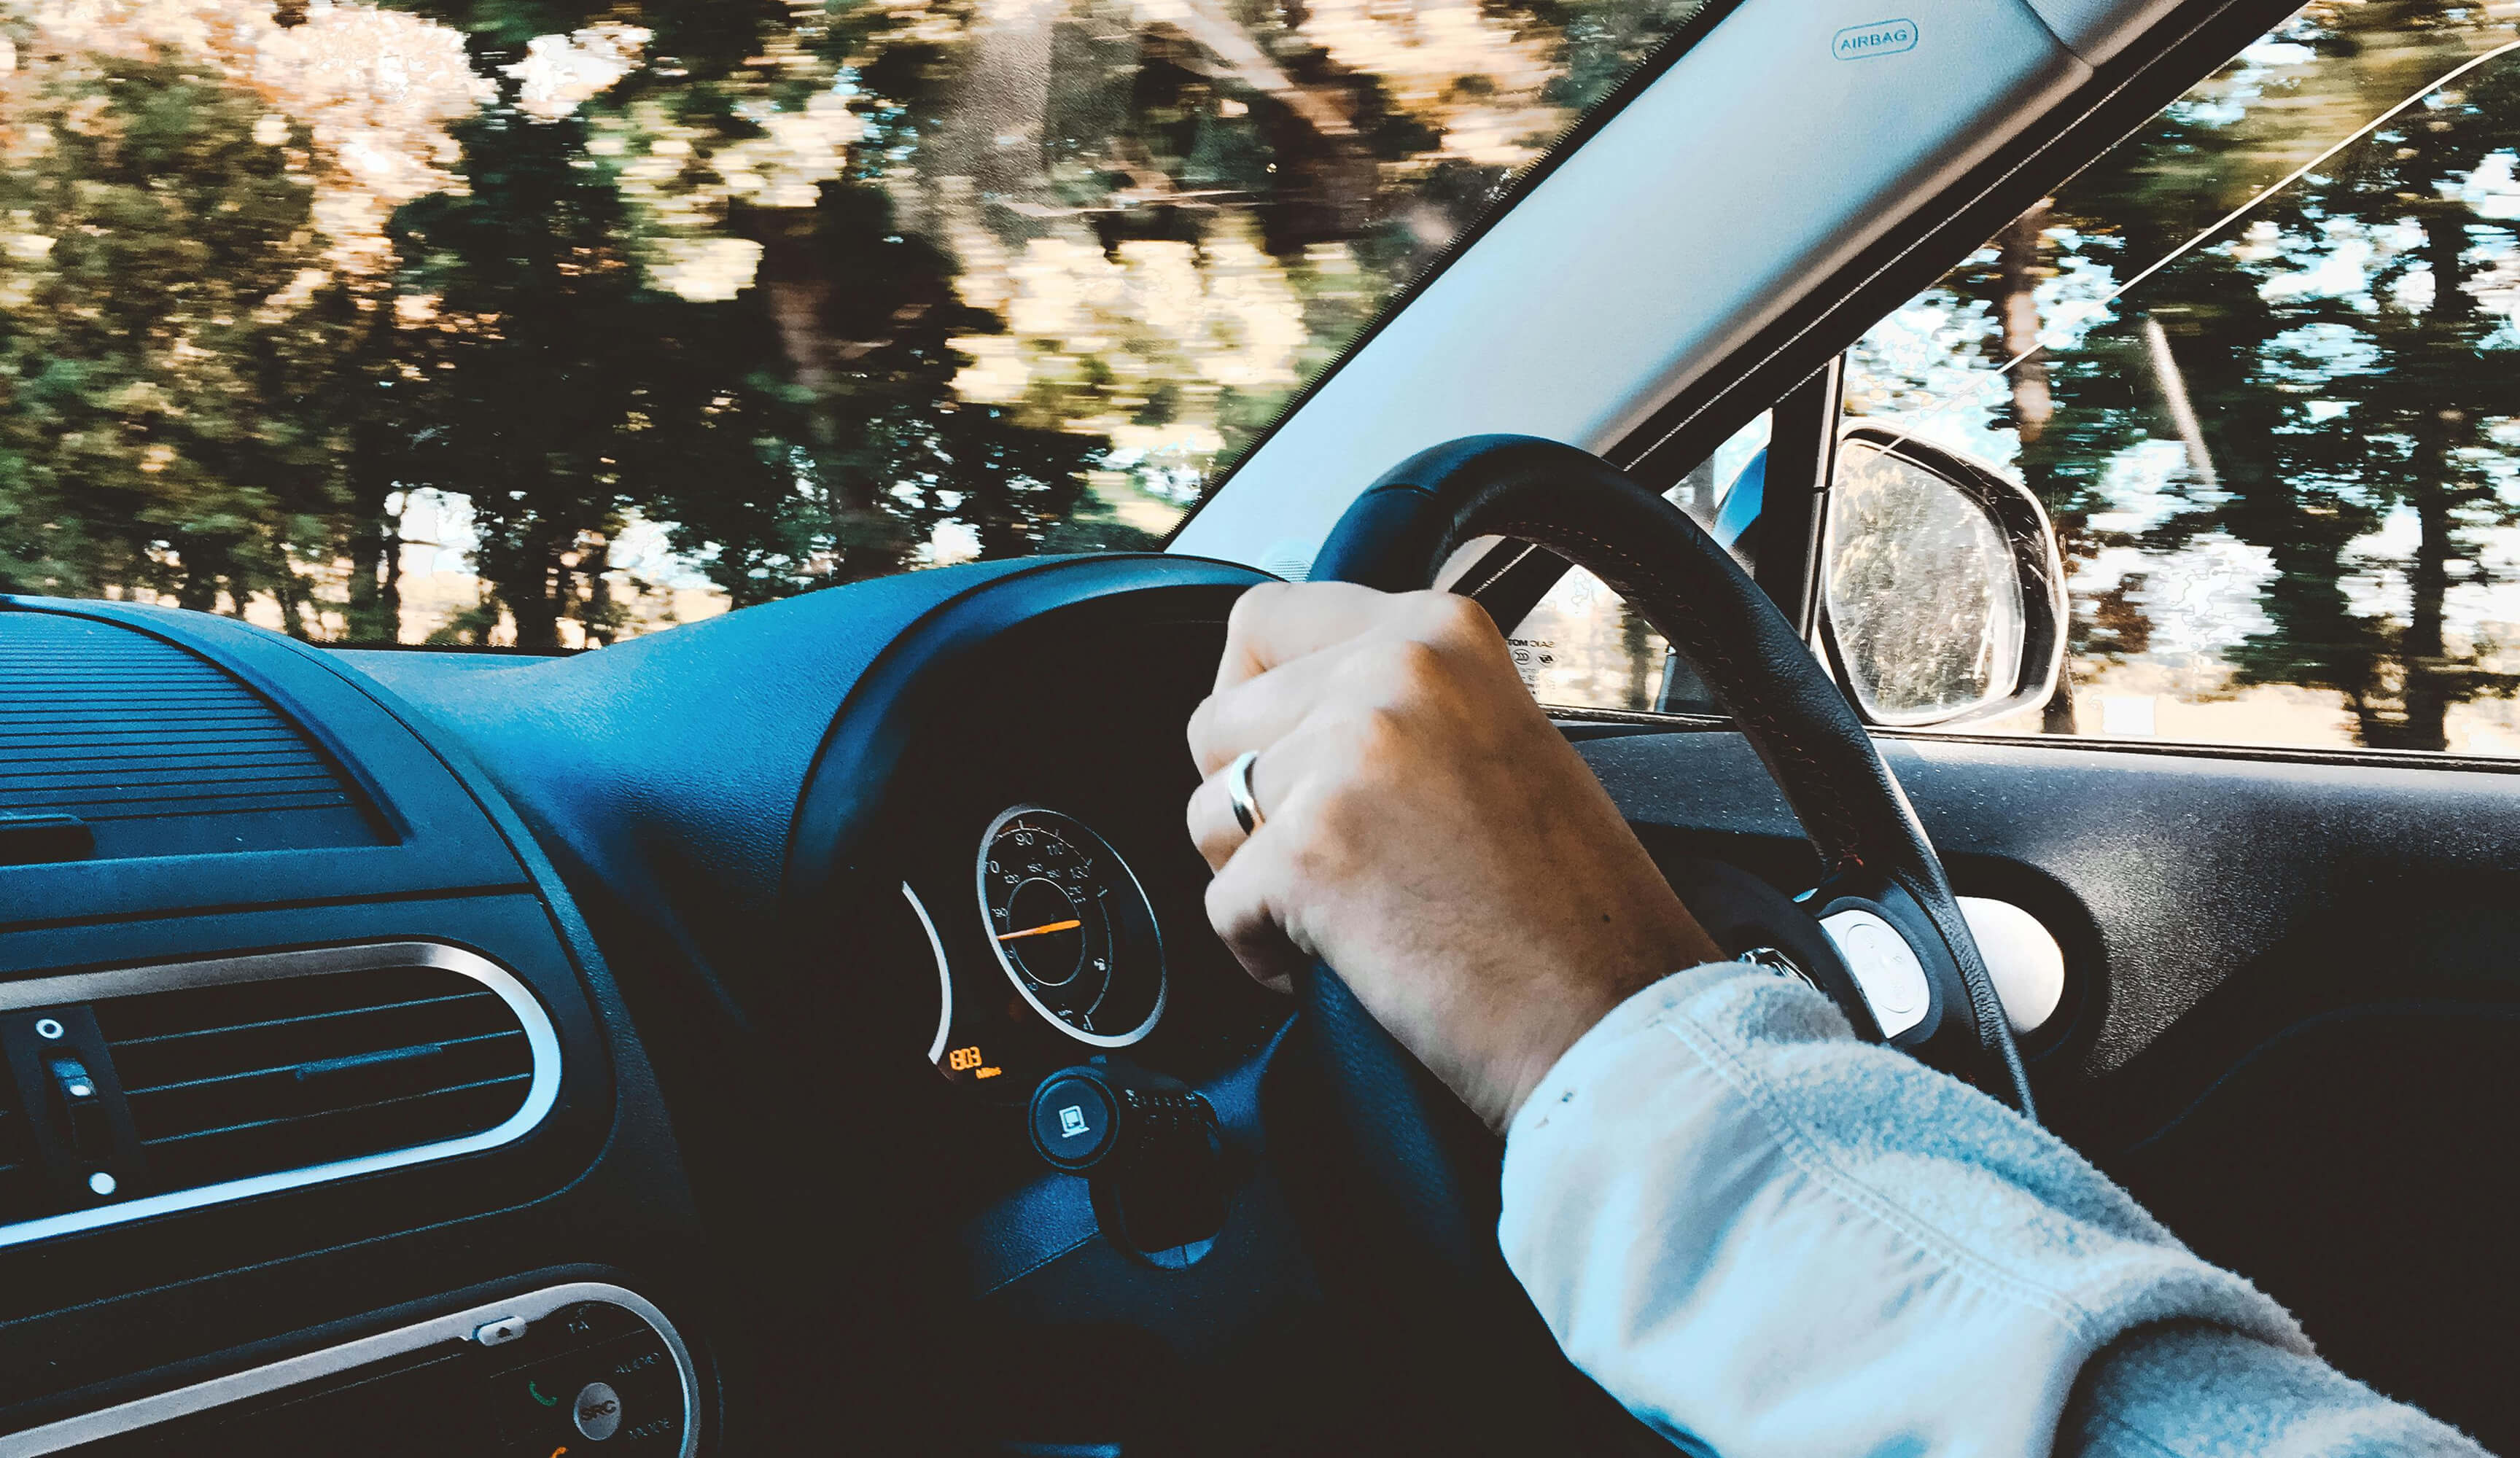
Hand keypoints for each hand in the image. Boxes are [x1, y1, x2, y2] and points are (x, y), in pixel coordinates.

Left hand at [1186, 582, 1721, 1130]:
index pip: (1263, 617)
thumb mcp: (1494, 737)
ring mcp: (1347, 756)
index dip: (1252, 699)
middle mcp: (1392, 670)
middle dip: (1249, 800)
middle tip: (1332, 858)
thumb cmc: (1570, 906)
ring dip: (1252, 876)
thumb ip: (1394, 699)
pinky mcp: (1308, 852)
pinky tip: (1348, 960)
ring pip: (1208, 811)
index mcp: (1439, 631)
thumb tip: (1281, 702)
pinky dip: (1264, 950)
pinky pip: (1220, 904)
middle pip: (1216, 720)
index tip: (1286, 757)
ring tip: (1347, 911)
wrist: (1613, 1014)